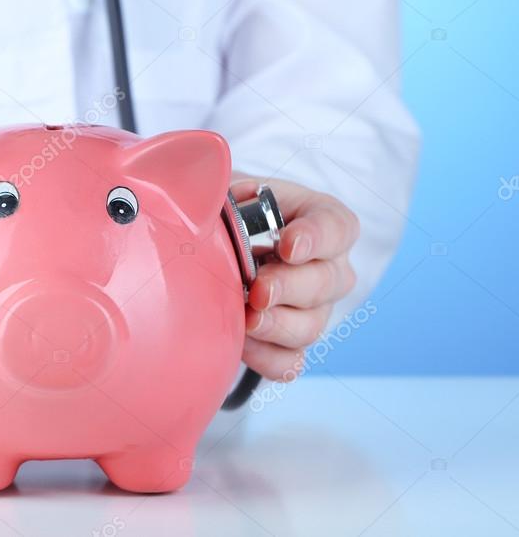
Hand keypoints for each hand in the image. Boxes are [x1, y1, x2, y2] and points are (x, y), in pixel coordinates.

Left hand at [232, 175, 359, 381]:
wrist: (214, 247)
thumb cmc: (228, 211)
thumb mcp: (227, 188)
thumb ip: (224, 185)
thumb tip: (210, 191)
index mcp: (319, 220)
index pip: (337, 227)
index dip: (317, 237)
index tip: (289, 245)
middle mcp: (327, 266)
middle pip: (327, 282)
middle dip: (290, 287)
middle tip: (258, 290)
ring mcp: (313, 308)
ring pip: (311, 326)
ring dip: (277, 326)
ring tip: (244, 319)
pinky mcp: (289, 343)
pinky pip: (290, 362)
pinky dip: (266, 357)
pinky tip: (241, 343)